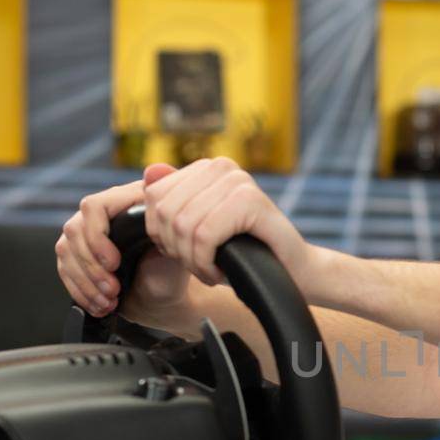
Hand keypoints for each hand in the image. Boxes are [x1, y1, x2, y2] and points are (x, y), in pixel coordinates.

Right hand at [55, 165, 194, 329]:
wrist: (163, 293)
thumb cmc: (173, 268)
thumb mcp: (177, 241)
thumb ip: (167, 210)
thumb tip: (156, 170)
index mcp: (127, 200)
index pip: (93, 207)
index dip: (97, 237)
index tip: (114, 263)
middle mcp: (103, 212)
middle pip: (74, 231)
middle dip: (92, 268)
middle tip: (113, 290)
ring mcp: (86, 232)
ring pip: (66, 251)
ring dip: (86, 282)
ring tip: (110, 301)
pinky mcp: (77, 253)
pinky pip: (64, 268)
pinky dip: (80, 291)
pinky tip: (99, 305)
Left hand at [142, 156, 323, 294]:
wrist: (291, 273)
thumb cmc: (244, 253)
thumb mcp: (198, 229)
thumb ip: (174, 202)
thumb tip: (149, 170)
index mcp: (207, 168)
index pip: (154, 195)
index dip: (159, 233)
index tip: (184, 253)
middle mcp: (222, 167)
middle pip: (166, 212)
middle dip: (176, 249)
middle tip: (198, 265)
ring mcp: (237, 181)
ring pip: (184, 226)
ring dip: (192, 260)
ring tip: (210, 270)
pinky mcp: (250, 200)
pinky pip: (205, 236)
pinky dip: (205, 263)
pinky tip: (219, 272)